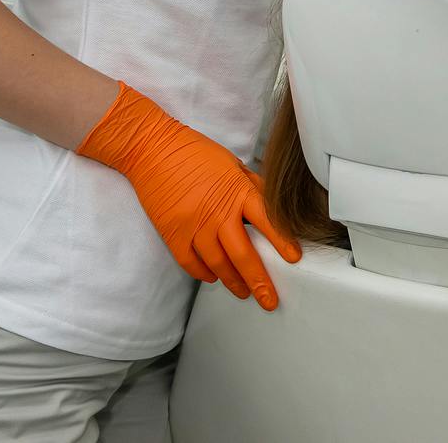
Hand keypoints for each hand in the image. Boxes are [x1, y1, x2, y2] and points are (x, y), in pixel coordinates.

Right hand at [78, 83, 301, 309]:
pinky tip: (213, 278)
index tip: (294, 259)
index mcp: (238, 192)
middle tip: (269, 298)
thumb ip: (253, 188)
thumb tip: (272, 208)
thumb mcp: (234, 164)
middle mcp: (218, 212)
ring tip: (244, 292)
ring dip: (233, 282)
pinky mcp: (172, 234)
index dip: (283, 242)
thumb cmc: (196, 154)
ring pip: (218, 264)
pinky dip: (203, 274)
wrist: (154, 150)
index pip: (268, 221)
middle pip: (244, 253)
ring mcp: (193, 226)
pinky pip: (190, 263)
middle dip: (259, 280)